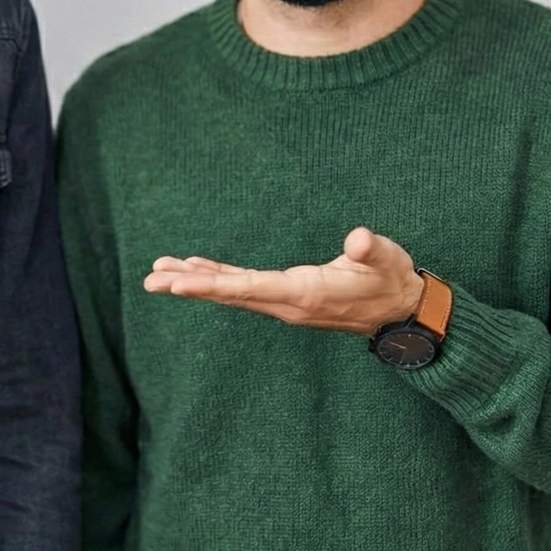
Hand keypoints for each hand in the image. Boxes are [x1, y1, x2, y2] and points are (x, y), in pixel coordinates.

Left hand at [142, 226, 424, 335]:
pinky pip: (241, 288)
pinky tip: (193, 270)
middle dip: (189, 286)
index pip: (247, 288)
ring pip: (230, 292)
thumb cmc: (392, 279)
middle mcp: (285, 303)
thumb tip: (358, 239)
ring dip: (194, 282)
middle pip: (228, 293)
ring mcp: (283, 302)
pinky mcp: (285, 296)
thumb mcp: (387, 260)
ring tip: (158, 273)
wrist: (400, 312)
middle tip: (150, 280)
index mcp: (303, 293)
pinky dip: (215, 278)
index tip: (177, 283)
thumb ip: (371, 250)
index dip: (211, 283)